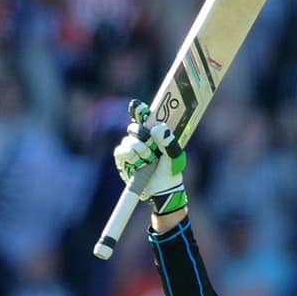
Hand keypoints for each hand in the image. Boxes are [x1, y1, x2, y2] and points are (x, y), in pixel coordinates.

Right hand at [113, 99, 187, 214]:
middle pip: (134, 127)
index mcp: (155, 133)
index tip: (137, 106)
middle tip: (151, 145)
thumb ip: (169, 141)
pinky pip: (121, 151)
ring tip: (148, 159)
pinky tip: (138, 163)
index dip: (139, 109)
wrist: (162, 189)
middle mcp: (142, 138)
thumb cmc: (170, 170)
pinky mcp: (123, 159)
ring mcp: (131, 147)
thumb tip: (156, 128)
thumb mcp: (175, 156)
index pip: (145, 116)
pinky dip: (130, 156)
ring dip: (139, 149)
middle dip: (141, 134)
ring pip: (128, 140)